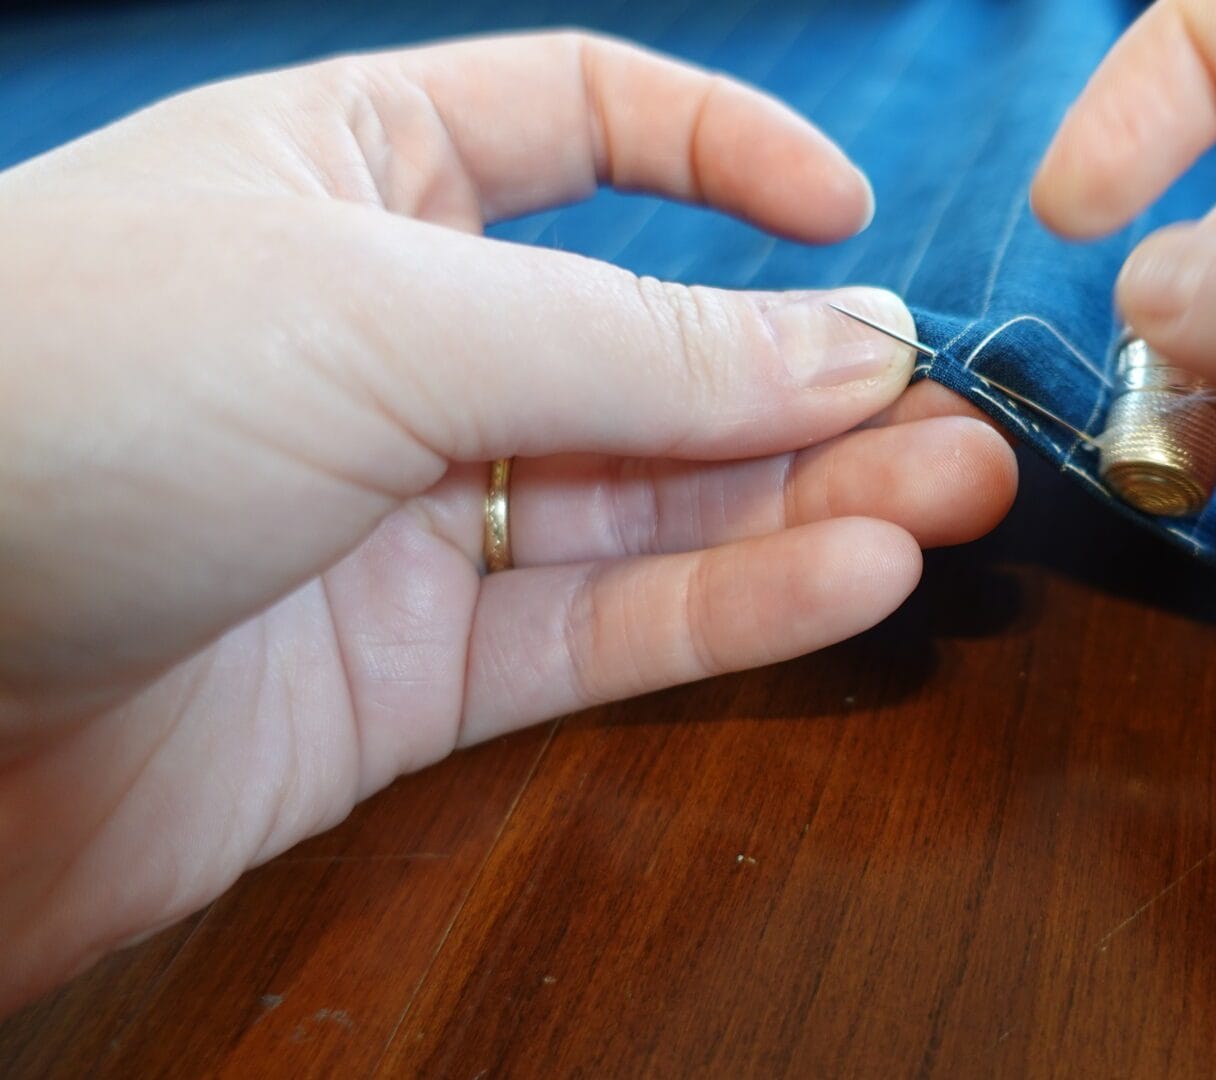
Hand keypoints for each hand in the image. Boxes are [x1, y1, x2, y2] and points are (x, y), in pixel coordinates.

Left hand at [0, 32, 1015, 1009]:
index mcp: (352, 175)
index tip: (847, 212)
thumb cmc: (67, 402)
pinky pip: (597, 632)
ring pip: (648, 504)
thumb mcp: (375, 315)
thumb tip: (849, 343)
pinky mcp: (404, 677)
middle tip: (952, 413)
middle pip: (649, 344)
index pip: (574, 124)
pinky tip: (850, 581)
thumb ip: (632, 345)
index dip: (720, 155)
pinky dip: (727, 612)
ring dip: (807, 502)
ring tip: (953, 497)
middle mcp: (392, 339)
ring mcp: (403, 515)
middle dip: (807, 378)